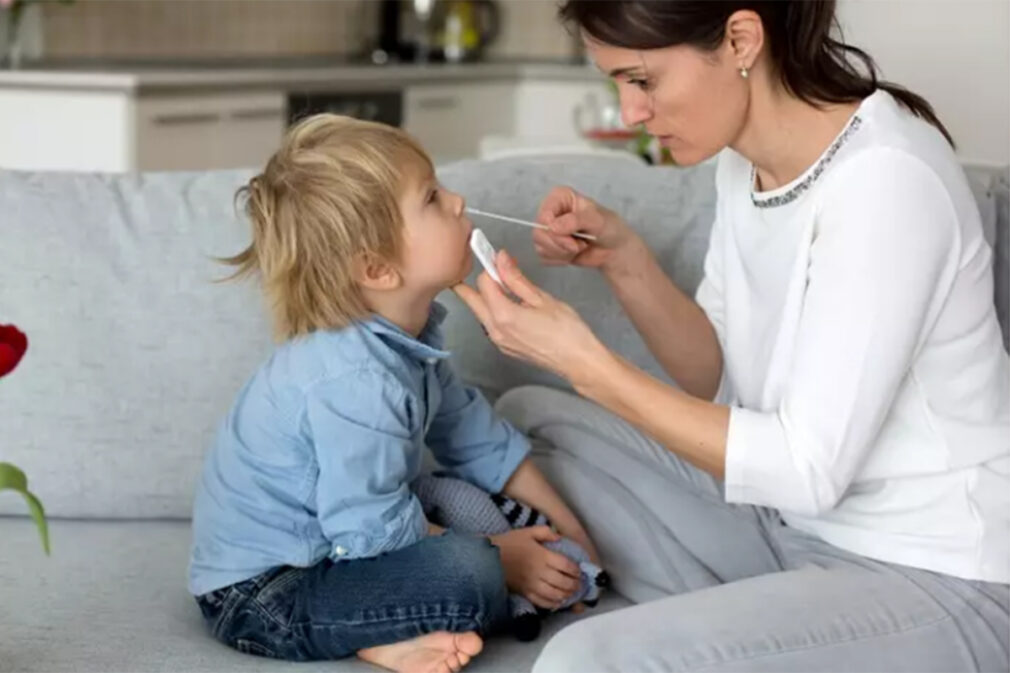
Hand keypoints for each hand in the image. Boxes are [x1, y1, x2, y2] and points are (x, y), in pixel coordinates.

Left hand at [453, 250, 609, 382]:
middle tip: (491, 270)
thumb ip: (516, 279)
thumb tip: (501, 260)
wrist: (577, 361)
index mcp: (503, 315)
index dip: (491, 268)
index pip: (483, 282)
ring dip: (485, 297)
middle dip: (475, 282)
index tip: (501, 260)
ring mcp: (498, 341)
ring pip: (479, 313)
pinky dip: (494, 312)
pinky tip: (511, 305)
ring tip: (506, 287)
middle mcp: (495, 330)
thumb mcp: (542, 298)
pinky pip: (490, 325)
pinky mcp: (504, 347)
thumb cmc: (567, 331)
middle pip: (471, 300)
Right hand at [490, 526, 581, 608]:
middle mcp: (539, 571)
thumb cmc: (508, 543)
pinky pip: (542, 602)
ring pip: (554, 594)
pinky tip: (558, 602)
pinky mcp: (525, 593)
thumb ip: (545, 532)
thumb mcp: (527, 532)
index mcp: (542, 555)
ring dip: (566, 595)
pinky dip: (553, 604)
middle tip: (579, 585)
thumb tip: (559, 537)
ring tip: (572, 594)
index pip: (566, 565)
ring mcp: (532, 584)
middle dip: (574, 585)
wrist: (488, 558)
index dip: (576, 570)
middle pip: (563, 582)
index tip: (579, 571)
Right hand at [534, 186, 641, 271]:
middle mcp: (550, 211)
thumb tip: (553, 227)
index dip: (555, 231)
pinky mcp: (548, 246)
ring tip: (579, 247)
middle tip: (579, 246)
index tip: (573, 239)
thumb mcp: (596, 220)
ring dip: (562, 253)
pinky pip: (544, 257)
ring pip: (540, 247)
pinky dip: (560, 260)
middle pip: (539, 233)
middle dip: (560, 245)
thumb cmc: (609, 227)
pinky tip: (573, 254)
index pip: (544, 215)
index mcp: (559, 197)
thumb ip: (576, 220)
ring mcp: (548, 230)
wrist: (614, 248)